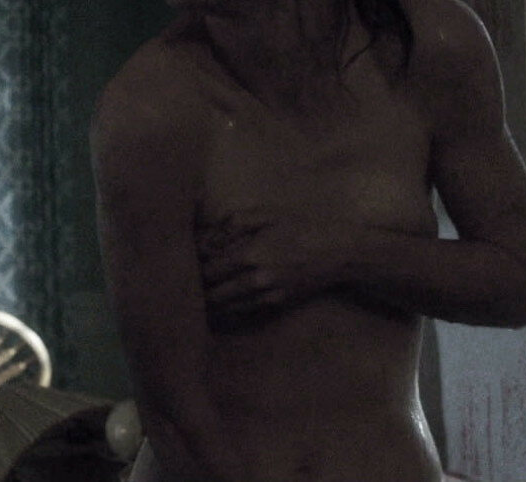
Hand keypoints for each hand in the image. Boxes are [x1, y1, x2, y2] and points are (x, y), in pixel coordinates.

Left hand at [198, 206, 351, 318]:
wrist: (339, 251)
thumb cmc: (302, 227)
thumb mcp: (268, 215)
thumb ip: (232, 224)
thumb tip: (205, 241)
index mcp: (251, 254)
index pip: (208, 269)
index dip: (194, 267)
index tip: (187, 262)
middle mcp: (256, 279)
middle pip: (212, 293)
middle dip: (198, 288)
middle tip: (187, 283)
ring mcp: (267, 295)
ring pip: (225, 307)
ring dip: (210, 302)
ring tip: (199, 295)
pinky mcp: (277, 304)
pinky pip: (243, 311)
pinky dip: (228, 308)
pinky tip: (221, 302)